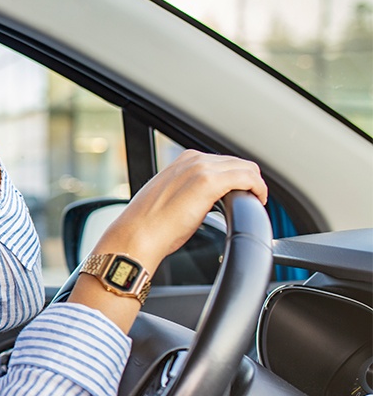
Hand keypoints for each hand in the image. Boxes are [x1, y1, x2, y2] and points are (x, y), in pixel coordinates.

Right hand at [95, 150, 268, 269]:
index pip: (223, 162)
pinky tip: (257, 203)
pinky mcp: (209, 183)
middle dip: (248, 181)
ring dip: (255, 185)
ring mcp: (201, 169)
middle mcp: (193, 160)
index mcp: (183, 161)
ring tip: (253, 204)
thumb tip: (201, 202)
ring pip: (247, 168)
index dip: (237, 178)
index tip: (240, 195)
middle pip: (238, 163)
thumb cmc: (148, 225)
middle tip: (250, 202)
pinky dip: (258, 189)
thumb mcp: (170, 198)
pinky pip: (248, 179)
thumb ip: (188, 191)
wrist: (137, 235)